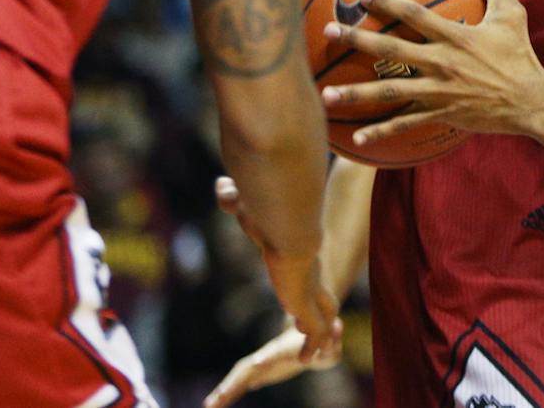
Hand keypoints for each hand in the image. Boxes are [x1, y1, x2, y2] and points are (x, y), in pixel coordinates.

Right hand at [204, 325, 338, 407]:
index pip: (276, 353)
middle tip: (217, 398)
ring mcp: (261, 364)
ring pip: (239, 378)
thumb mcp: (332, 339)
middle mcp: (269, 355)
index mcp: (286, 348)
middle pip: (248, 369)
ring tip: (209, 406)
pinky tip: (215, 405)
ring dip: (224, 391)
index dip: (268, 358)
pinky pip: (240, 384)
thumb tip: (339, 328)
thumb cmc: (323, 339)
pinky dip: (228, 394)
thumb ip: (334, 338)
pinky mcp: (260, 372)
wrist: (309, 335)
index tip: (257, 364)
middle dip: (233, 383)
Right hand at [213, 177, 342, 366]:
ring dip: (320, 328)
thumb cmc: (268, 217)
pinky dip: (312, 345)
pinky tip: (308, 359)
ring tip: (315, 348)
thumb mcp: (247, 210)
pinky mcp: (309, 308)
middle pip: (320, 292)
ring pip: (322, 313)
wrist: (290, 229)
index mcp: (298, 254)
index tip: (310, 289)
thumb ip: (234, 200)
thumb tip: (220, 184)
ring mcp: (311, 291)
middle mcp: (307, 273)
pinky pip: (315, 332)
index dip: (309, 280)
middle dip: (322, 305)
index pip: (307, 270)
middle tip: (322, 320)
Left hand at [318, 0, 543, 145]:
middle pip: (391, 49)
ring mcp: (438, 91)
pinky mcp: (441, 114)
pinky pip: (406, 124)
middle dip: (356, 40)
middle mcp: (441, 63)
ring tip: (324, 95)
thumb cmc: (520, 56)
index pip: (415, 15)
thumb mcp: (512, 15)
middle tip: (327, 32)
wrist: (531, 101)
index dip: (388, 3)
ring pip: (390, 92)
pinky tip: (356, 137)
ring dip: (356, 94)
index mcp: (455, 37)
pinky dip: (381, 131)